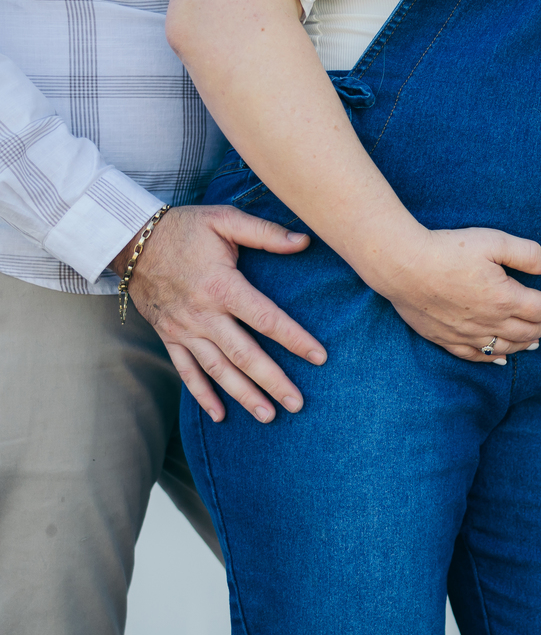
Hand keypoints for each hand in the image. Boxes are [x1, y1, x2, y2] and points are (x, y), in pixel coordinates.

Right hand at [112, 205, 325, 422]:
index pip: (266, 319)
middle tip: (298, 404)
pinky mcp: (169, 336)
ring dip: (243, 395)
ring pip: (217, 370)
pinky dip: (202, 395)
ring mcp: (184, 329)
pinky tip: (219, 415)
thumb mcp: (224, 219)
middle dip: (272, 381)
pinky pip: (186, 371)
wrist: (128, 240)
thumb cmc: (184, 227)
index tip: (319, 357)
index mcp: (222, 286)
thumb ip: (265, 233)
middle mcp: (203, 314)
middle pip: (244, 354)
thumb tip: (305, 241)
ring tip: (268, 415)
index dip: (294, 339)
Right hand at [382, 227, 540, 362]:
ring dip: (524, 344)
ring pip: (504, 347)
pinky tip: (501, 359)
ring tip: (536, 342)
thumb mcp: (492, 241)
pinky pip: (475, 355)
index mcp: (504, 298)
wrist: (403, 266)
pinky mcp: (445, 338)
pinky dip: (493, 358)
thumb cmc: (447, 250)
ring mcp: (466, 334)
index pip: (540, 308)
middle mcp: (489, 322)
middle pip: (526, 331)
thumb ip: (526, 253)